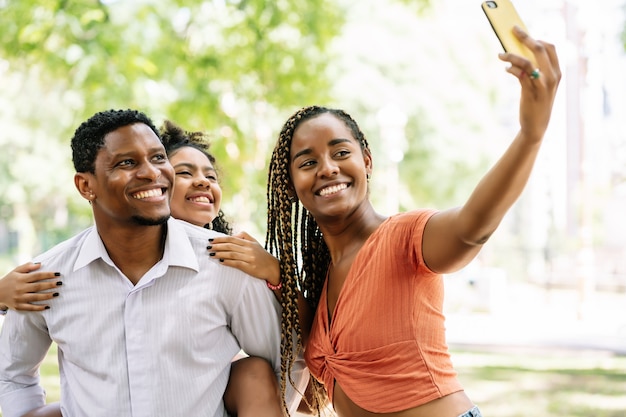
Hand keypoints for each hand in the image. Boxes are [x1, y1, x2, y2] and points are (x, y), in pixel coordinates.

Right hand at [0, 262, 61, 310]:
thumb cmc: (10, 280)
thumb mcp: (16, 271)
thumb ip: (27, 267)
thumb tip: (40, 264)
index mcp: (21, 279)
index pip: (37, 276)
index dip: (48, 275)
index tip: (58, 274)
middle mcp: (20, 288)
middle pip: (38, 287)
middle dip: (50, 285)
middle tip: (60, 284)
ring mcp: (19, 298)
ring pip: (36, 297)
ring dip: (47, 296)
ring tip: (57, 294)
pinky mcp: (18, 306)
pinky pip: (30, 308)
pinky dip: (39, 308)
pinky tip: (48, 306)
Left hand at [207, 232, 279, 285]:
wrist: (272, 267)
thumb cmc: (262, 255)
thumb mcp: (255, 243)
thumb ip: (244, 236)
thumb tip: (233, 235)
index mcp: (248, 243)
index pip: (231, 239)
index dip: (220, 239)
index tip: (211, 240)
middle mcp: (248, 249)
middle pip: (230, 246)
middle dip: (218, 246)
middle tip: (208, 247)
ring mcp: (249, 258)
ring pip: (232, 254)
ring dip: (220, 254)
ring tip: (211, 254)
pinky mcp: (250, 267)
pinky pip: (236, 264)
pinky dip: (228, 262)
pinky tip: (220, 262)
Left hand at [498, 26, 560, 141]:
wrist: (536, 126)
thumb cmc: (536, 103)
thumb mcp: (540, 85)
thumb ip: (534, 71)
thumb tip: (518, 55)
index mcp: (557, 72)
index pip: (550, 48)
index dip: (537, 39)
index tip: (524, 35)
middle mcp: (552, 76)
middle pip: (540, 49)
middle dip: (525, 37)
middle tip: (513, 32)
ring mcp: (542, 84)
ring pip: (527, 61)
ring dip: (512, 55)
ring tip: (500, 54)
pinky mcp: (531, 92)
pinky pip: (520, 75)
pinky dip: (511, 68)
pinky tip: (506, 68)